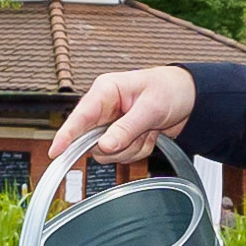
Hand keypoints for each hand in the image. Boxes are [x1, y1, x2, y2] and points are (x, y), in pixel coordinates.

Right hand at [52, 65, 197, 174]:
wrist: (188, 98)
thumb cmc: (169, 90)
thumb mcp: (151, 107)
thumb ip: (126, 128)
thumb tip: (105, 146)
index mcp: (106, 91)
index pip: (80, 116)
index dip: (66, 135)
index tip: (56, 151)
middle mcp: (104, 108)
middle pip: (93, 140)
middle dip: (120, 143)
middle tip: (142, 132)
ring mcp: (111, 124)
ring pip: (108, 152)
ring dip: (132, 147)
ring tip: (149, 130)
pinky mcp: (120, 137)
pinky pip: (122, 155)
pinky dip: (139, 149)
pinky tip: (149, 134)